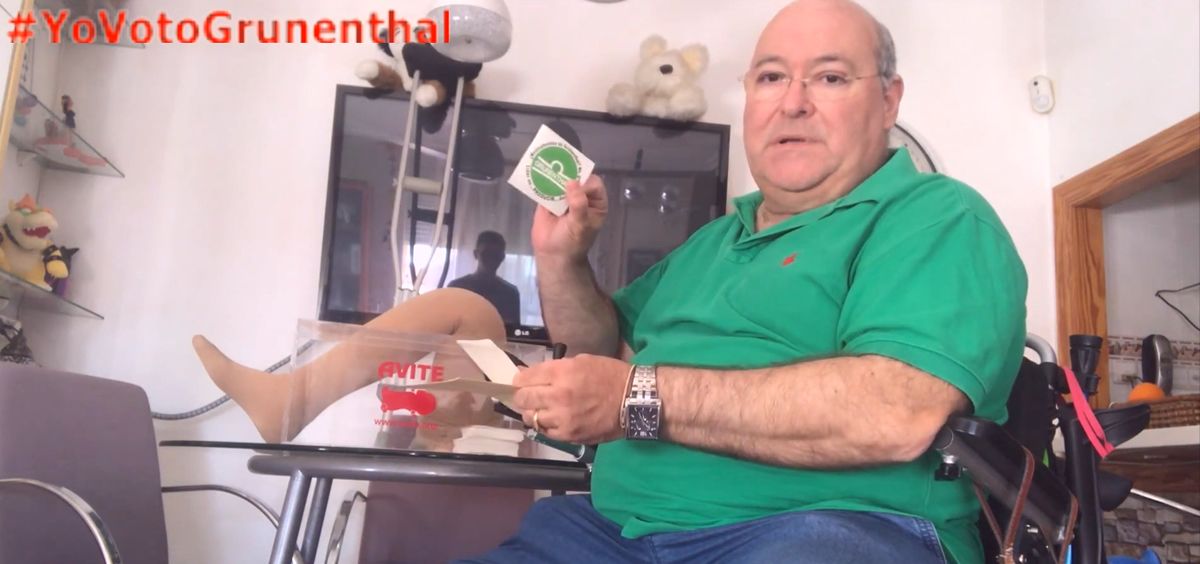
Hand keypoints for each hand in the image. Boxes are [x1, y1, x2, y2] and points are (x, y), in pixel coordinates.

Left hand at [512, 354, 628, 444]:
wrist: (633, 400)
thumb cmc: (609, 375)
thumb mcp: (581, 361)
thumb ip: (553, 368)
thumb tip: (527, 372)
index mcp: (562, 373)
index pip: (525, 378)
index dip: (519, 379)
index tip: (521, 380)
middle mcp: (558, 396)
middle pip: (523, 399)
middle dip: (522, 395)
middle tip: (527, 395)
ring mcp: (563, 419)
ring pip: (530, 418)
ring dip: (532, 412)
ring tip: (541, 408)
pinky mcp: (569, 436)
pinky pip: (544, 432)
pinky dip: (544, 425)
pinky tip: (552, 419)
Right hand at [531, 175, 607, 262]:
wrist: (553, 255)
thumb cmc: (573, 242)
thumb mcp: (580, 225)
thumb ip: (578, 205)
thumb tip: (572, 183)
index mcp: (596, 201)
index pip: (594, 184)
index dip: (585, 182)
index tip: (573, 186)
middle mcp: (582, 195)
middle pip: (577, 177)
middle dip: (568, 173)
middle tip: (558, 168)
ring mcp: (565, 196)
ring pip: (561, 179)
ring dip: (553, 173)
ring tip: (546, 166)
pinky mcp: (548, 198)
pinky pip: (546, 186)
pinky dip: (541, 180)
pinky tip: (535, 174)